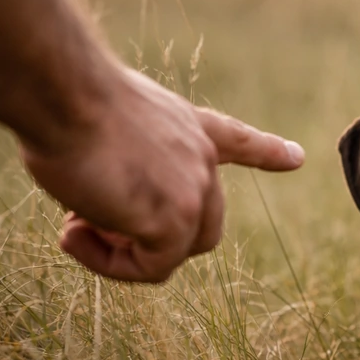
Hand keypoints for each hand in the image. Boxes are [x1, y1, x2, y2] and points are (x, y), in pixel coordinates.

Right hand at [20, 66, 303, 282]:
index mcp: (188, 126)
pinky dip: (109, 263)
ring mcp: (195, 191)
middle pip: (199, 223)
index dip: (267, 152)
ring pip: (173, 251)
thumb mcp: (105, 125)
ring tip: (74, 227)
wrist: (62, 91)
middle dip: (148, 234)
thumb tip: (110, 203)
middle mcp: (202, 157)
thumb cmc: (64, 100)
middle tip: (88, 222)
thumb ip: (125, 165)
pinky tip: (71, 235)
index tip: (296, 158)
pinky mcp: (176, 222)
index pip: (237, 141)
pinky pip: (150, 268)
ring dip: (119, 251)